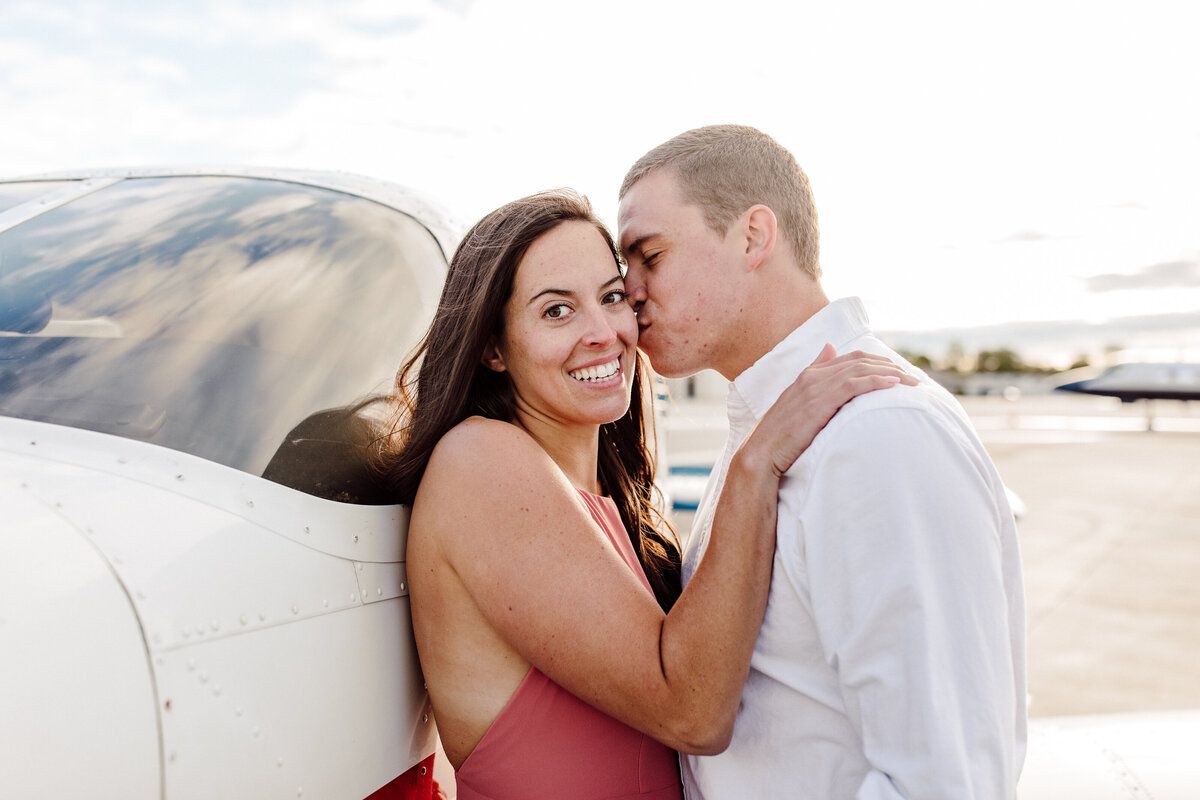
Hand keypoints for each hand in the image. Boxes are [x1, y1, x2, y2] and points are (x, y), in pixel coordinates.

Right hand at [741, 344, 917, 476]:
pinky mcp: (820, 401)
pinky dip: (877, 381)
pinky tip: (894, 385)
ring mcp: (816, 386)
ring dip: (891, 374)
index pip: (850, 359)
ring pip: (861, 370)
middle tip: (914, 379)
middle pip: (860, 360)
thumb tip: (829, 349)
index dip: (877, 362)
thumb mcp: (798, 404)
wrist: (761, 453)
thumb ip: (814, 377)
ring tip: (913, 382)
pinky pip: (855, 384)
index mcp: (808, 375)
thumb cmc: (780, 436)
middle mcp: (813, 376)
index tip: (898, 373)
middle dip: (890, 366)